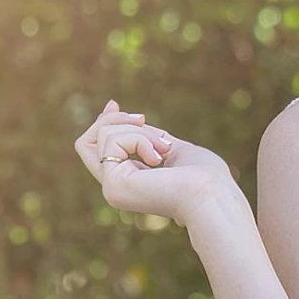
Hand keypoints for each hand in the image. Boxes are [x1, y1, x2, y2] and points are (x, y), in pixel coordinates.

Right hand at [73, 98, 242, 227]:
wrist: (212, 195)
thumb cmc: (203, 176)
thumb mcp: (169, 146)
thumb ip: (144, 135)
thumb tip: (114, 109)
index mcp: (130, 183)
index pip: (99, 151)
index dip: (102, 124)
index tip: (113, 104)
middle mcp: (116, 188)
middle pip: (86, 143)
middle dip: (113, 120)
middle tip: (143, 119)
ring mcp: (111, 189)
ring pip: (103, 135)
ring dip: (138, 131)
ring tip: (163, 149)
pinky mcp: (112, 185)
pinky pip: (112, 141)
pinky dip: (138, 138)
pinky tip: (159, 158)